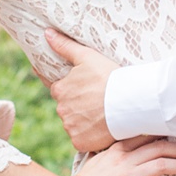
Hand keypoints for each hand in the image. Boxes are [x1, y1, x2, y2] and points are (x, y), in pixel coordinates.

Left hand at [46, 30, 118, 152]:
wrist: (129, 102)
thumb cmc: (110, 76)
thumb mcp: (87, 56)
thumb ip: (65, 46)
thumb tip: (46, 34)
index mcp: (60, 90)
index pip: (56, 88)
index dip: (69, 88)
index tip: (82, 89)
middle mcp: (61, 110)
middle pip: (67, 107)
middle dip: (78, 104)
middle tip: (97, 100)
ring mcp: (70, 127)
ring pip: (74, 124)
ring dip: (83, 120)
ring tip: (102, 114)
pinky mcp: (80, 142)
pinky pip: (81, 139)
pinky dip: (89, 135)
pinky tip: (101, 128)